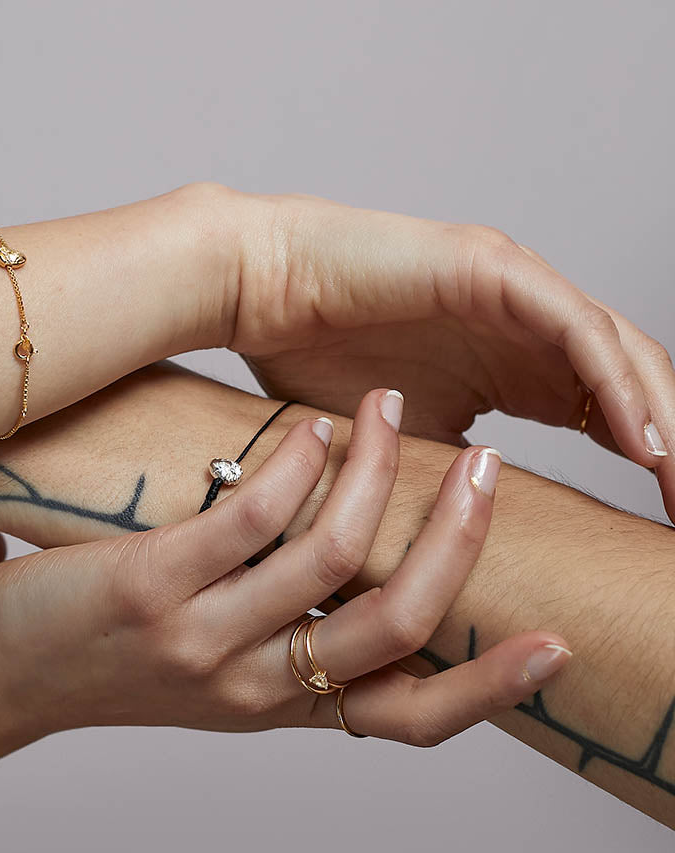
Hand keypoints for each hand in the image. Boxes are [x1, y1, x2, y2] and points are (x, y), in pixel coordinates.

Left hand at [0, 391, 570, 746]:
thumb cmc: (108, 664)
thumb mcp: (215, 672)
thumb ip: (287, 639)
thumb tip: (354, 567)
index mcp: (280, 709)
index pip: (408, 720)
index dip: (491, 690)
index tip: (555, 647)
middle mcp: (255, 685)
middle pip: (393, 623)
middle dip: (455, 541)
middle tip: (486, 469)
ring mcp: (205, 638)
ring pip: (331, 556)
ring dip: (377, 472)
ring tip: (389, 411)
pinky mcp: (154, 588)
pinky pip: (250, 520)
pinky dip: (296, 464)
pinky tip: (311, 424)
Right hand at [216, 188, 674, 516]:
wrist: (259, 295)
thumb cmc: (312, 362)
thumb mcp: (402, 445)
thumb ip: (449, 478)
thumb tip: (468, 542)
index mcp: (517, 363)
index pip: (607, 413)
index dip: (650, 465)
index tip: (667, 527)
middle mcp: (529, 324)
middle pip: (631, 385)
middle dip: (674, 449)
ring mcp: (518, 291)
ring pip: (620, 354)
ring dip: (663, 423)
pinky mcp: (493, 271)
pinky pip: (575, 329)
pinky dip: (614, 386)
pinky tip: (640, 444)